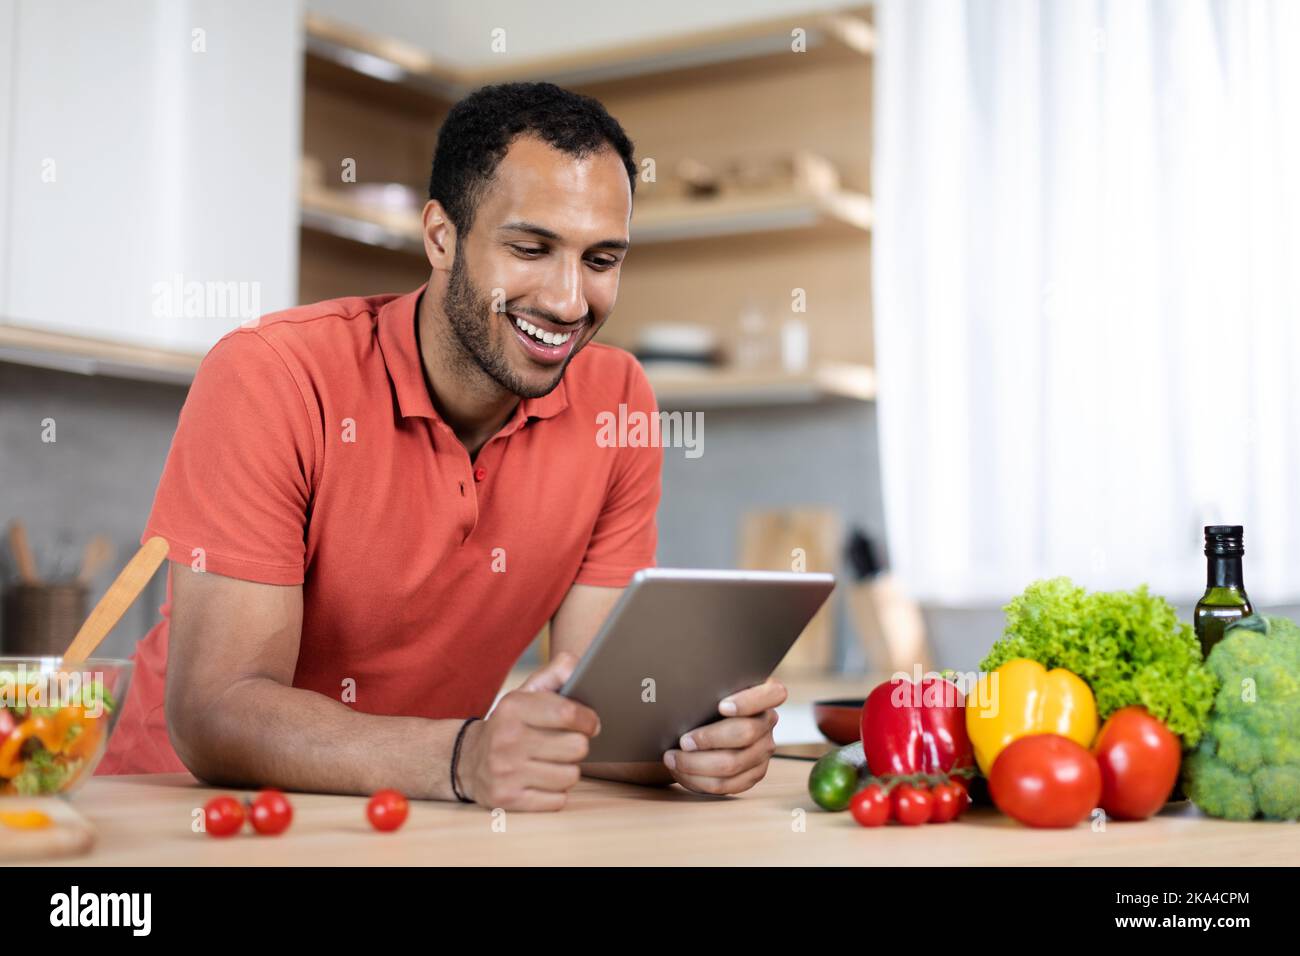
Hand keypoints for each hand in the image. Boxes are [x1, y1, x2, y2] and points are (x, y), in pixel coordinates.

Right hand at [457, 652, 599, 811]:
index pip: (568, 713)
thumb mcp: (525, 693)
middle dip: (578, 745)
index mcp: (513, 708)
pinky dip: (556, 792)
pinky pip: (558, 800)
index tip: (590, 723)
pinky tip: (542, 781)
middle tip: (568, 743)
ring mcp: (505, 772)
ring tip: (553, 762)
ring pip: (570, 775)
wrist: (466, 760)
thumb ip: (554, 674)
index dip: (588, 719)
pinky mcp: (508, 800)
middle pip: (576, 747)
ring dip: (568, 770)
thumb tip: (576, 664)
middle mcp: (507, 739)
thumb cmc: (510, 724)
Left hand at [662, 679, 786, 795]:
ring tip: (672, 758)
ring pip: (732, 764)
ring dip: (696, 764)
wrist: (704, 723)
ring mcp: (764, 750)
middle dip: (708, 739)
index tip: (721, 706)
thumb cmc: (706, 699)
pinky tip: (681, 771)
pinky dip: (698, 780)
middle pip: (745, 733)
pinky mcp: (753, 774)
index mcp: (766, 695)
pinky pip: (727, 784)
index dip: (748, 702)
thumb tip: (681, 693)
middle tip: (683, 740)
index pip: (774, 694)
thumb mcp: (712, 687)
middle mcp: (768, 722)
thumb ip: (709, 687)